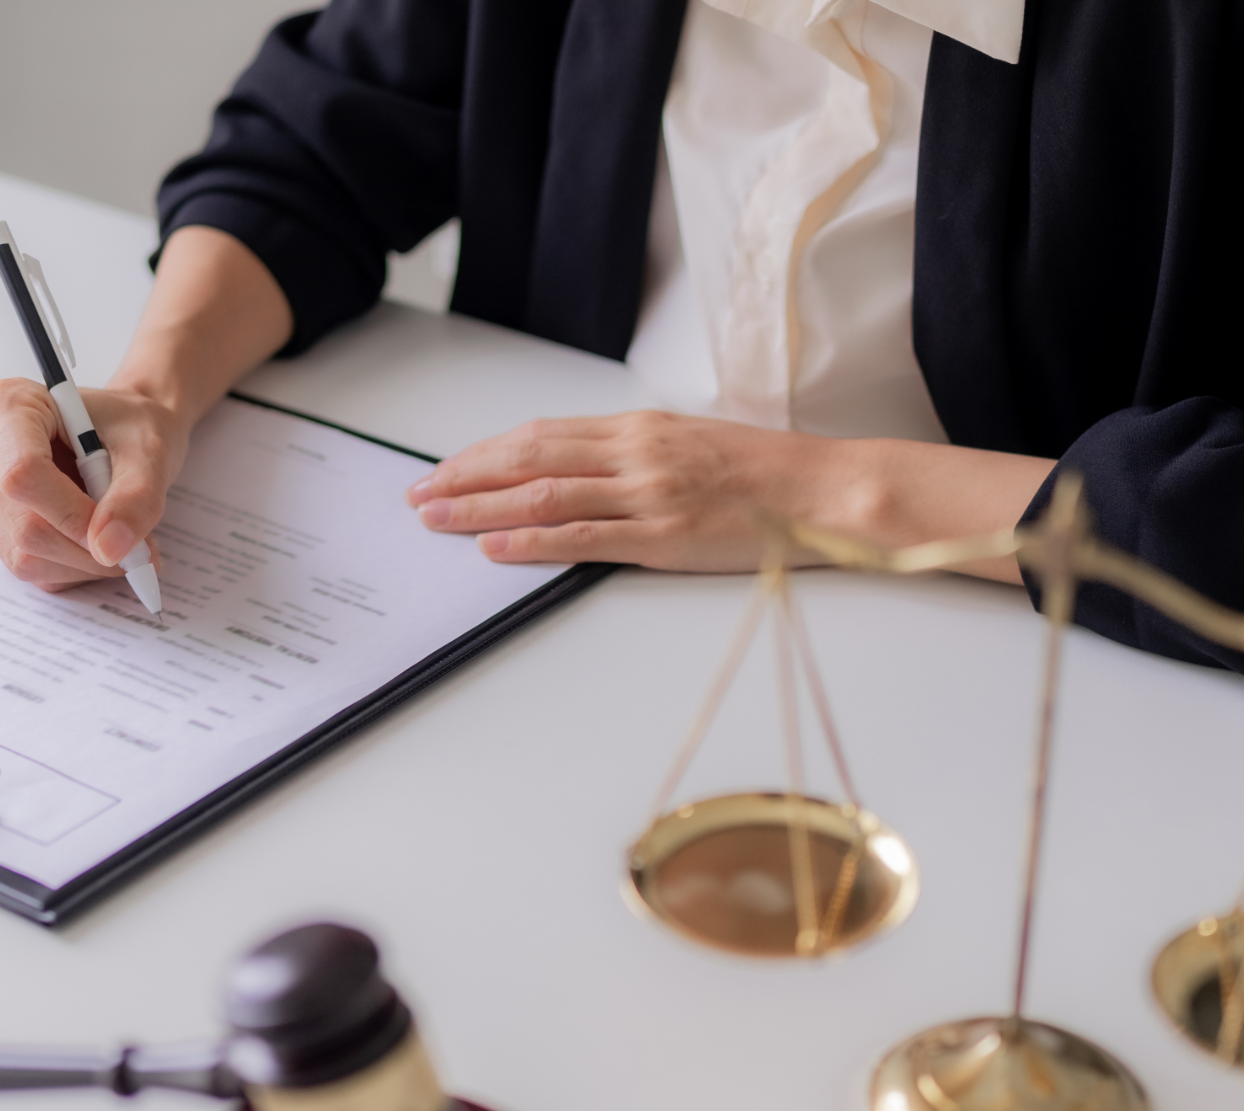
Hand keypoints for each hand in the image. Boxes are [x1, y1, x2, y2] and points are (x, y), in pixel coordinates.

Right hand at [0, 379, 188, 590]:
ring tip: (118, 537)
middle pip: (23, 525)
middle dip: (87, 549)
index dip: (73, 515)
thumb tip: (109, 549)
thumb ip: (136, 498)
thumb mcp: (150, 453)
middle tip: (139, 549)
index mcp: (9, 404)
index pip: (23, 473)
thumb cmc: (132, 428)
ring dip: (82, 563)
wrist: (124, 433)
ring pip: (22, 555)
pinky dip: (70, 568)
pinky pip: (26, 566)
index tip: (119, 537)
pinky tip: (93, 541)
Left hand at [403, 410, 1054, 581]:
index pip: (542, 435)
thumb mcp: (692, 445)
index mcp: (640, 428)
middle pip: (528, 460)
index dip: (485, 452)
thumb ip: (637, 455)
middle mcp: (635, 453)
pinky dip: (532, 543)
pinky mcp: (663, 536)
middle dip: (465, 477)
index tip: (447, 467)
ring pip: (543, 498)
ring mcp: (646, 494)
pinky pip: (583, 538)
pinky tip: (495, 548)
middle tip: (419, 494)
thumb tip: (584, 470)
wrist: (824, 491)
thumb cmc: (766, 473)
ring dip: (481, 510)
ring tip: (436, 520)